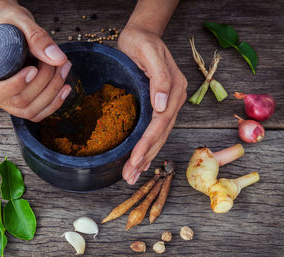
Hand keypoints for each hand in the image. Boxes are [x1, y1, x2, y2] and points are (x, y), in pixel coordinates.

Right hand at [0, 4, 71, 121]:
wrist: (10, 28)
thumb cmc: (9, 23)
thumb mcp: (20, 22)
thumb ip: (37, 38)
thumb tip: (58, 60)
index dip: (13, 87)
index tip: (34, 69)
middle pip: (15, 102)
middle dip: (43, 85)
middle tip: (58, 63)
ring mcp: (0, 100)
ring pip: (28, 110)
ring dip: (52, 93)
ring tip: (64, 68)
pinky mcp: (16, 104)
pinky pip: (35, 114)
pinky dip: (53, 103)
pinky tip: (65, 87)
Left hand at [118, 22, 186, 184]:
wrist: (142, 33)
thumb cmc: (142, 41)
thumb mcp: (148, 52)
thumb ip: (158, 77)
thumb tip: (162, 105)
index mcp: (173, 88)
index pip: (160, 123)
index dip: (148, 143)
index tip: (135, 160)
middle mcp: (173, 99)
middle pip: (160, 134)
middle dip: (145, 157)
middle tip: (130, 176)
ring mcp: (168, 103)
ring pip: (159, 136)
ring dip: (146, 157)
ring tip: (132, 175)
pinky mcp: (159, 104)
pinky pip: (155, 130)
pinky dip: (147, 146)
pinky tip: (139, 159)